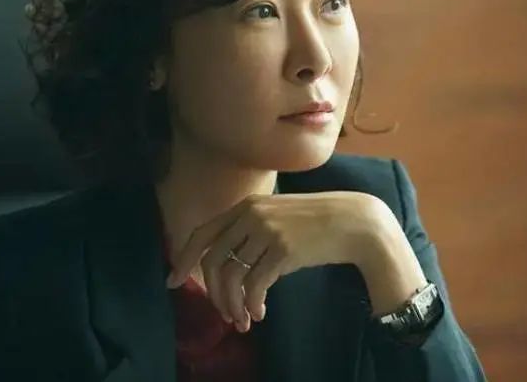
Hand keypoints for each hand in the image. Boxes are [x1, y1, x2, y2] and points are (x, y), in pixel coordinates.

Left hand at [165, 191, 388, 331]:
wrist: (353, 222)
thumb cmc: (316, 222)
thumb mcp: (277, 216)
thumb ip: (250, 230)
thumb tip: (224, 265)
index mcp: (246, 206)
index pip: (203, 234)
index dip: (185, 260)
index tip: (173, 281)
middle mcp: (251, 215)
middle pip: (213, 260)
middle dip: (213, 293)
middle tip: (223, 313)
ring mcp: (267, 231)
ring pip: (232, 276)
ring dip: (232, 304)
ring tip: (242, 320)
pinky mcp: (283, 250)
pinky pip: (255, 285)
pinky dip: (252, 304)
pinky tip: (259, 313)